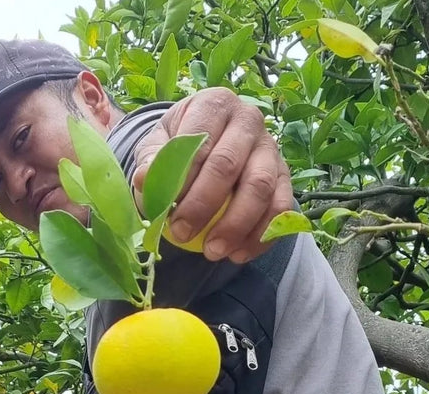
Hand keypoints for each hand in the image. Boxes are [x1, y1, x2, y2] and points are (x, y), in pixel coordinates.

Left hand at [132, 88, 292, 262]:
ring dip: (236, 226)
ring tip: (212, 253)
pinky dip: (261, 236)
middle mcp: (248, 120)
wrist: (209, 143)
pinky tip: (238, 254)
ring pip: (260, 188)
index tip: (167, 213)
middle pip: (230, 165)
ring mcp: (271, 148)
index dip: (183, 181)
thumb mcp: (157, 144)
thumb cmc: (179, 145)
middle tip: (182, 236)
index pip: (200, 142)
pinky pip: (281, 208)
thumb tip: (143, 178)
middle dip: (204, 206)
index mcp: (214, 105)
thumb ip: (151, 160)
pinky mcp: (285, 176)